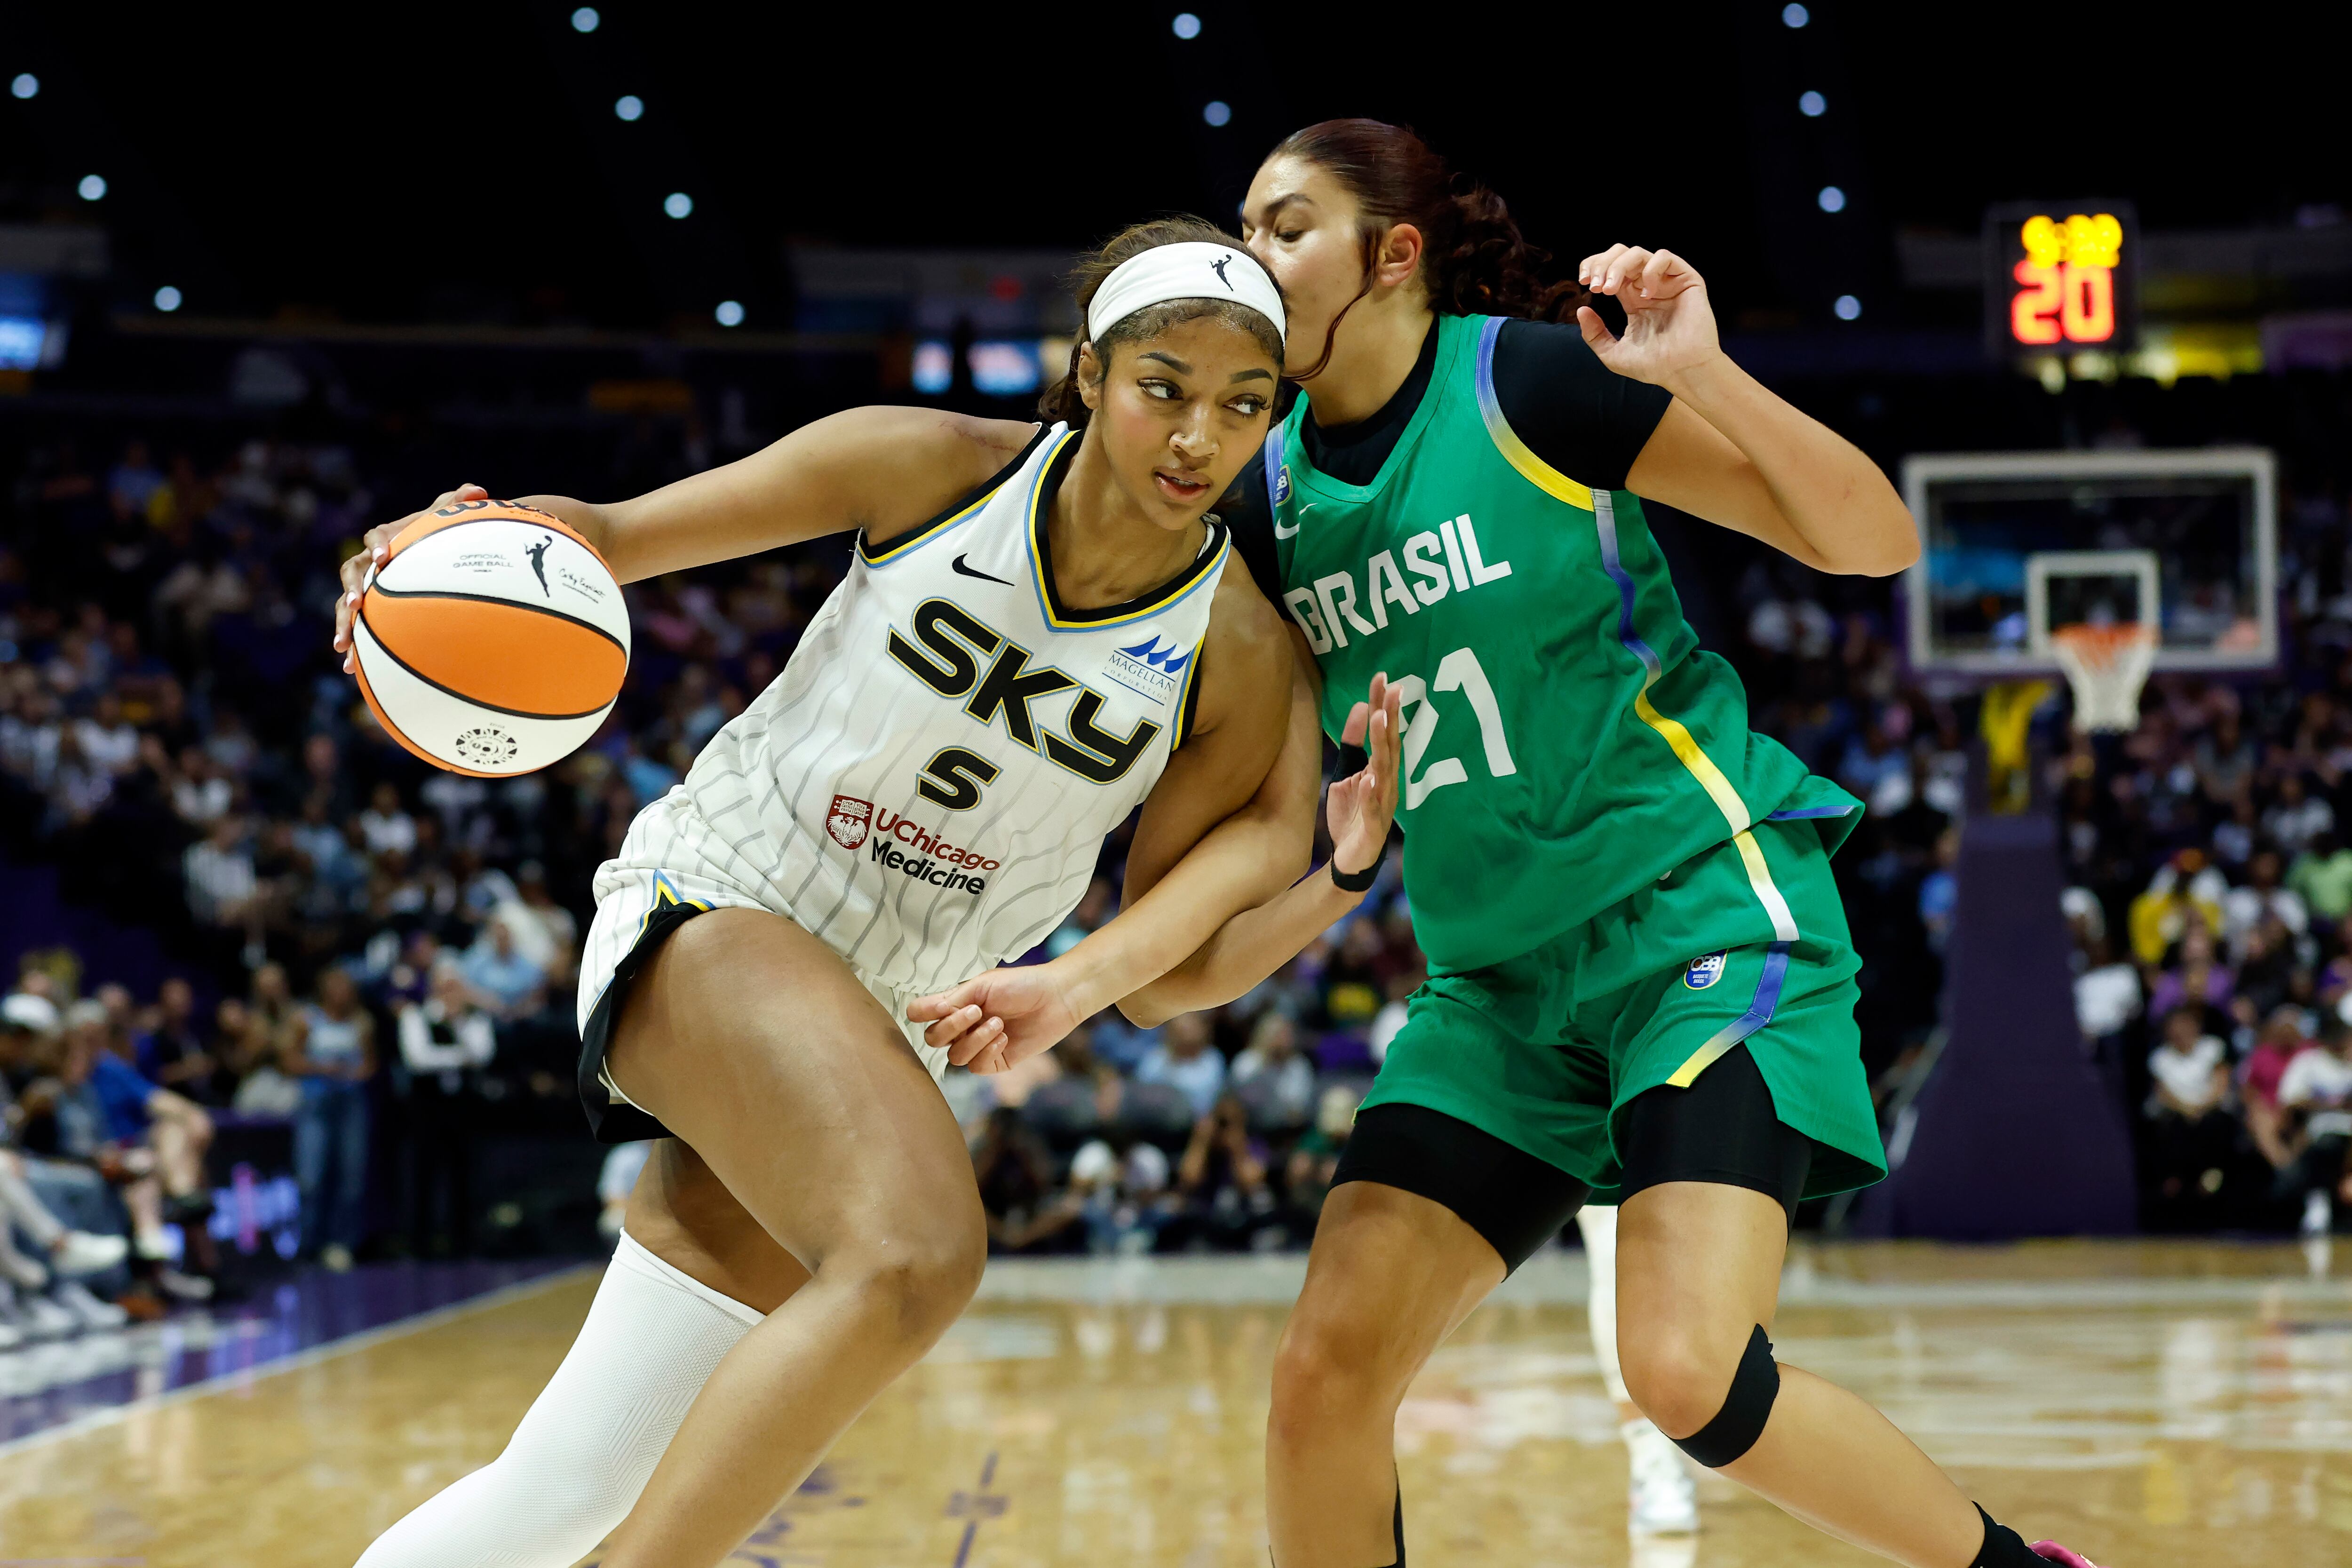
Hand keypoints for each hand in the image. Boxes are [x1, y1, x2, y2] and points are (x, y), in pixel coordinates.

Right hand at [333, 483, 487, 672]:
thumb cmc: (440, 535)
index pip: (377, 537)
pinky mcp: (368, 610)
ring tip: (342, 647)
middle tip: (353, 607)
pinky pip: (357, 628)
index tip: (384, 559)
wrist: (431, 552)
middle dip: (348, 590)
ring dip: (343, 624)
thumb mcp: (448, 519)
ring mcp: (365, 587)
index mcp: (387, 537)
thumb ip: (458, 504)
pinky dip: (354, 647)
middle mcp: (369, 562)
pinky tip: (351, 670)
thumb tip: (479, 490)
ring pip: (345, 604)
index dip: (378, 546)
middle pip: (351, 572)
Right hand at [906, 961, 1084, 1074]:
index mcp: (956, 1004)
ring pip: (954, 1057)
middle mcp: (962, 1026)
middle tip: (976, 1011)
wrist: (1056, 998)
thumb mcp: (983, 985)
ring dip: (974, 1040)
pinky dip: (987, 1052)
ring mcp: (978, 1045)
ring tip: (998, 1024)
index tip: (942, 1006)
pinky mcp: (996, 1061)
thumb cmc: (1021, 984)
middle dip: (950, 1027)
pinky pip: (976, 1067)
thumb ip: (953, 999)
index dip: (922, 1013)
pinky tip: (1004, 1038)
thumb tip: (925, 1011)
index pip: (920, 1013)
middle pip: (932, 1039)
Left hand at [1329, 672, 1403, 882]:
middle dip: (1391, 716)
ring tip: (1380, 720)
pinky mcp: (1373, 828)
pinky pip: (1373, 809)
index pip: (1384, 732)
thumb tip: (1364, 708)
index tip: (1382, 677)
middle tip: (1392, 688)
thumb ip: (1354, 744)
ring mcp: (1382, 805)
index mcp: (1382, 769)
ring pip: (1385, 772)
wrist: (1350, 860)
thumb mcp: (1347, 773)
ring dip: (1383, 746)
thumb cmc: (1354, 814)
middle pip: (1391, 745)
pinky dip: (1370, 794)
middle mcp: (1387, 783)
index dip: (1383, 706)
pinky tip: (1368, 778)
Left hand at [1575, 245, 1719, 391]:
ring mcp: (1667, 282)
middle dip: (1602, 263)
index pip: (1610, 269)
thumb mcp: (1613, 354)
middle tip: (1595, 286)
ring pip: (1639, 253)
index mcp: (1632, 299)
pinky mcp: (1686, 280)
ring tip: (1610, 290)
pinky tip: (1646, 294)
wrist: (1682, 372)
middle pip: (1622, 254)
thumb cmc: (1653, 366)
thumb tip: (1581, 310)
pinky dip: (1650, 270)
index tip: (1583, 281)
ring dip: (1619, 266)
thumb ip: (1594, 334)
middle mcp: (1648, 286)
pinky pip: (1665, 258)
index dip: (1594, 266)